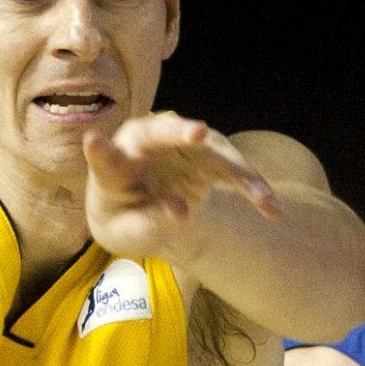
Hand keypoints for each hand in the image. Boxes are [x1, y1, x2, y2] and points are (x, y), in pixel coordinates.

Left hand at [83, 113, 280, 261]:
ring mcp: (181, 147)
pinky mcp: (208, 158)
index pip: (104, 157)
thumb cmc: (127, 220)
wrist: (145, 212)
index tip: (93, 142)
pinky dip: (253, 188)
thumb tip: (181, 212)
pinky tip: (270, 210)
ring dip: (238, 170)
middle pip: (162, 132)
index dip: (100, 151)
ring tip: (260, 196)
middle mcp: (148, 143)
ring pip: (211, 150)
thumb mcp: (128, 232)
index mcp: (115, 163)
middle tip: (198, 133)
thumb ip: (149, 223)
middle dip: (180, 133)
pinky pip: (234, 171)